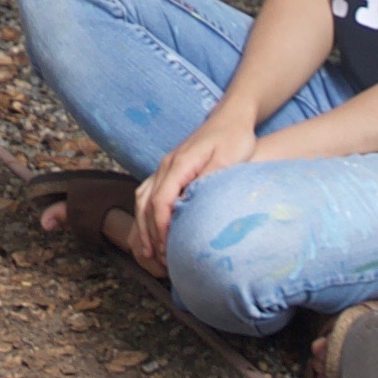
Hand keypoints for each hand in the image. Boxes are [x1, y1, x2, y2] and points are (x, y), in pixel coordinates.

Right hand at [125, 111, 261, 276]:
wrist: (230, 118)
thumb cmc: (234, 138)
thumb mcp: (229, 158)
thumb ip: (210, 178)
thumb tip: (192, 202)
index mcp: (179, 164)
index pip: (161, 200)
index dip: (160, 226)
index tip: (166, 248)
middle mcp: (166, 165)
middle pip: (146, 203)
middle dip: (149, 232)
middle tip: (158, 258)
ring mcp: (165, 167)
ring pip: (142, 199)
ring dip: (143, 226)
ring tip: (149, 252)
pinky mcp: (169, 170)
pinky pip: (147, 194)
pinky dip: (145, 214)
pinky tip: (151, 230)